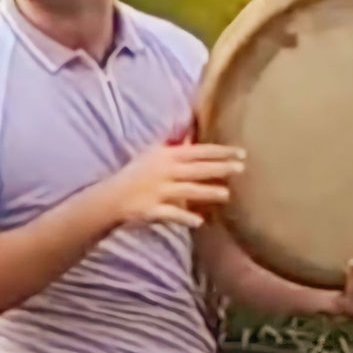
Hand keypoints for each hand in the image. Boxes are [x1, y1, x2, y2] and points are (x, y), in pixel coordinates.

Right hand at [106, 141, 245, 229]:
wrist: (111, 196)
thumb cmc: (137, 173)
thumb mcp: (154, 153)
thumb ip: (175, 144)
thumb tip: (192, 130)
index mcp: (167, 156)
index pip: (199, 151)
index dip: (220, 152)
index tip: (241, 152)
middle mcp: (165, 172)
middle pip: (196, 169)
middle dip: (219, 169)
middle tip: (241, 168)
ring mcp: (158, 191)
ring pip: (186, 191)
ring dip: (206, 192)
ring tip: (226, 194)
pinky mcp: (151, 210)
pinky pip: (170, 214)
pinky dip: (183, 218)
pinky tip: (199, 222)